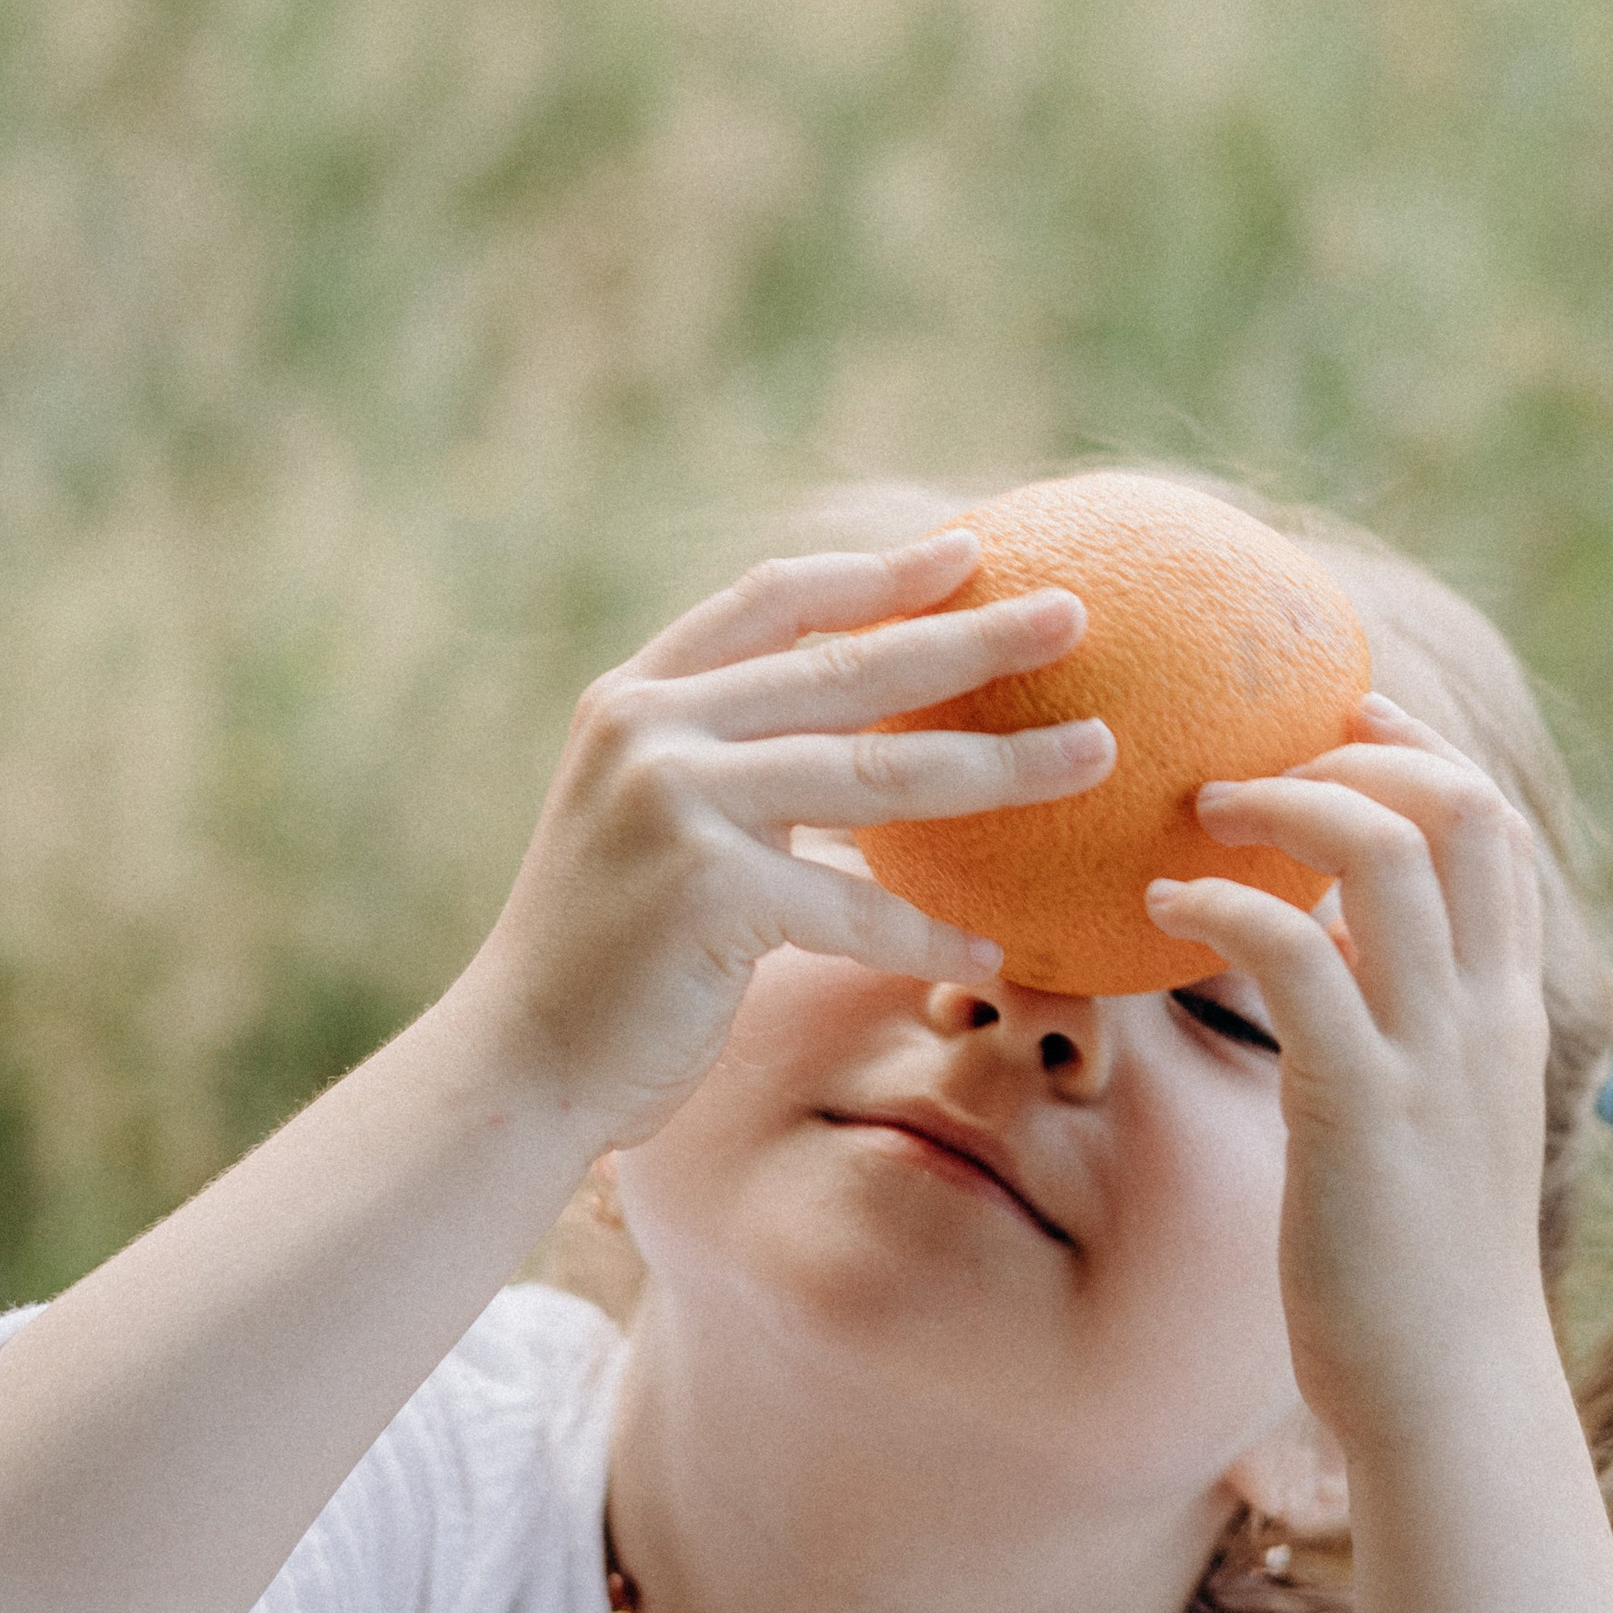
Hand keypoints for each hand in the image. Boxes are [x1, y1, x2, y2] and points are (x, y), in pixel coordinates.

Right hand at [457, 529, 1113, 1143]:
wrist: (519, 1063)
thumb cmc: (609, 956)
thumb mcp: (654, 824)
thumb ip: (735, 764)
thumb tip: (876, 743)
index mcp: (640, 696)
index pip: (772, 600)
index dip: (875, 573)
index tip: (969, 549)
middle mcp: (652, 729)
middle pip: (849, 669)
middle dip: (974, 639)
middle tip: (1073, 614)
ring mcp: (676, 803)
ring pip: (879, 776)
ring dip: (1002, 771)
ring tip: (1094, 755)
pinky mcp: (706, 891)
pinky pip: (855, 907)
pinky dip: (927, 936)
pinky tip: (992, 956)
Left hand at [1148, 689, 1552, 1458]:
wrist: (1450, 1400)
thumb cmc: (1419, 1278)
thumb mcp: (1433, 1130)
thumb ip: (1401, 1038)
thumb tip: (1329, 973)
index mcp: (1506, 1013)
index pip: (1494, 829)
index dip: (1420, 746)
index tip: (1342, 708)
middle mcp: (1483, 1012)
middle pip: (1459, 805)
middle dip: (1360, 746)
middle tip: (1255, 755)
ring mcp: (1430, 1053)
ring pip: (1385, 851)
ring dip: (1283, 803)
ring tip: (1200, 809)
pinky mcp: (1360, 1104)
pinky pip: (1295, 954)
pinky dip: (1226, 904)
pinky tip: (1165, 908)